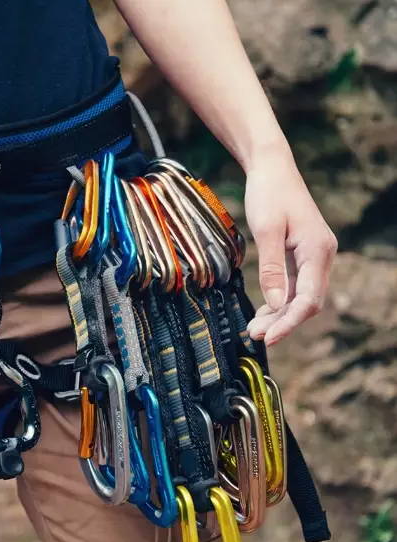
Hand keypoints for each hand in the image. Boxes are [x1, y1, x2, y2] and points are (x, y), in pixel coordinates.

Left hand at [243, 152, 336, 345]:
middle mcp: (322, 255)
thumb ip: (271, 268)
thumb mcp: (266, 230)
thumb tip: (276, 303)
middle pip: (307, 301)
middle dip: (282, 322)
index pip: (308, 298)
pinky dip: (280, 299)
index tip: (268, 337)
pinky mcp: (302, 253)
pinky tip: (264, 310)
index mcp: (318, 250)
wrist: (272, 168)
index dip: (289, 322)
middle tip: (254, 335)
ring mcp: (313, 255)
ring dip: (280, 313)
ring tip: (255, 328)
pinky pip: (295, 284)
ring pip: (301, 295)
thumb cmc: (268, 194)